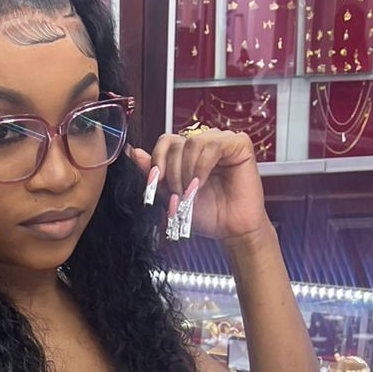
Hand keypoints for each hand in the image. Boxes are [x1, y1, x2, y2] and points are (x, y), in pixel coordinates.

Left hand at [129, 129, 267, 244]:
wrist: (231, 230)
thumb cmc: (208, 214)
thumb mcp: (172, 195)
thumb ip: (154, 174)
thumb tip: (133, 152)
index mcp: (189, 152)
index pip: (166, 141)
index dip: (158, 160)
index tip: (156, 182)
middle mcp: (205, 143)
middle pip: (176, 142)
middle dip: (172, 172)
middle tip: (177, 195)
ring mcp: (222, 141)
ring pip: (192, 142)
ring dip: (186, 171)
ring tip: (190, 192)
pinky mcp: (239, 144)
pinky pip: (212, 146)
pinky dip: (202, 166)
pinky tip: (201, 183)